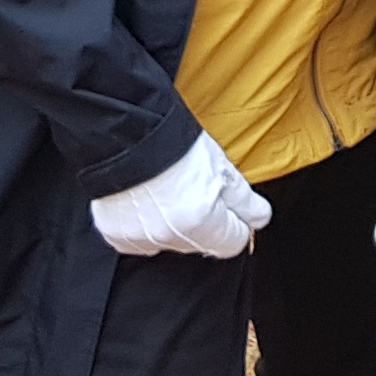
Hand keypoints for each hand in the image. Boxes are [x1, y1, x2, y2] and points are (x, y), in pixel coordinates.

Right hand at [87, 129, 270, 259]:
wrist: (121, 131)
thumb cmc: (172, 143)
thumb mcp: (221, 166)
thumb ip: (244, 200)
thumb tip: (260, 219)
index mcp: (201, 220)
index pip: (233, 242)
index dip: (234, 221)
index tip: (226, 204)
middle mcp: (171, 235)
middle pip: (202, 243)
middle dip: (203, 221)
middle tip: (191, 188)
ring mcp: (140, 238)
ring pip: (171, 242)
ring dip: (172, 224)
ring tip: (164, 190)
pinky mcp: (116, 235)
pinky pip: (140, 240)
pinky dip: (143, 224)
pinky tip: (143, 199)